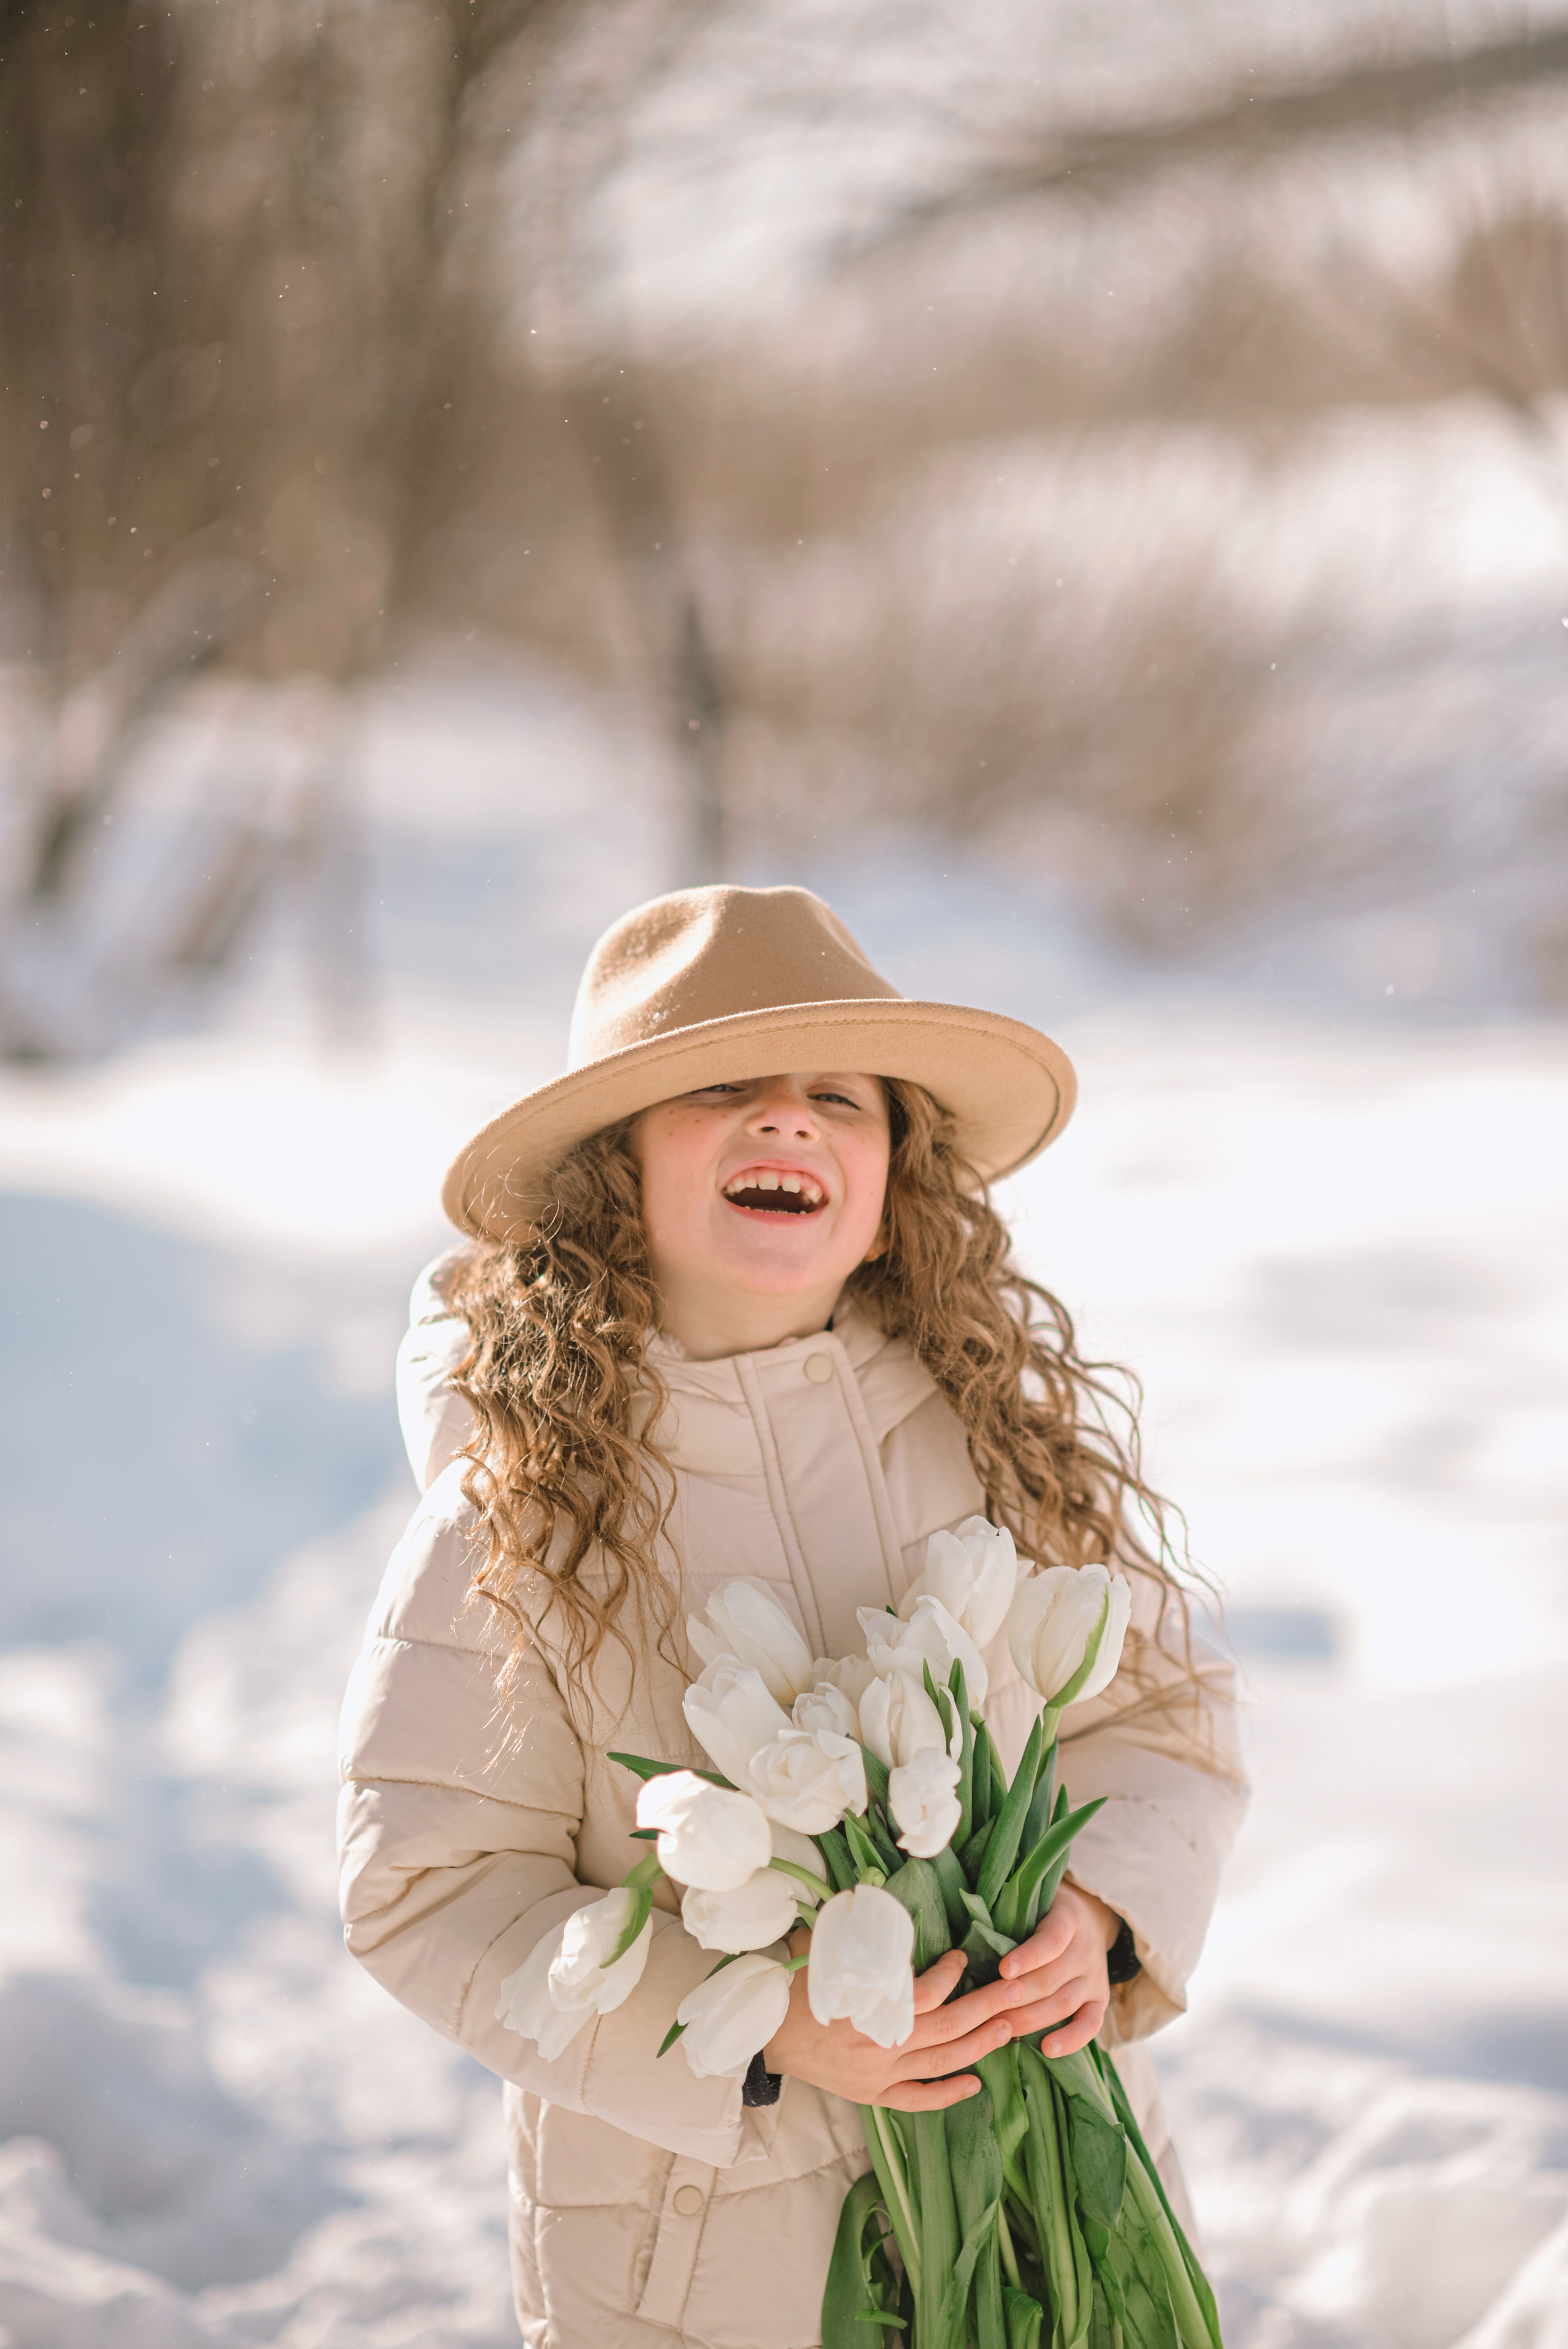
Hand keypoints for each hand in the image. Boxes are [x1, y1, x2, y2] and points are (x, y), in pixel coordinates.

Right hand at [764, 1938, 1015, 2112]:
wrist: (767, 2035)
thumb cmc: (797, 1987)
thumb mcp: (824, 1952)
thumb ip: (857, 1932)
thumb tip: (878, 1895)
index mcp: (870, 2007)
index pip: (927, 1992)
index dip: (951, 1974)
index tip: (964, 1958)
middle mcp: (881, 2044)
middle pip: (948, 2027)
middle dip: (987, 2008)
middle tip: (1018, 1992)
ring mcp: (880, 2075)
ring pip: (942, 2063)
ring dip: (979, 2045)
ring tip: (1009, 2028)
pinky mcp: (873, 2096)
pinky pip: (919, 2100)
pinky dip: (948, 2094)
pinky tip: (975, 2082)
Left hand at [995, 1881, 1119, 2056]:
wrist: (1090, 1919)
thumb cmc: (1044, 1911)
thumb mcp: (1033, 1902)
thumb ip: (1010, 1915)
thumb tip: (968, 1938)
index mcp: (1068, 1919)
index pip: (1052, 1939)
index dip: (1029, 1956)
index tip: (1003, 1969)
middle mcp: (1086, 1949)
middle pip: (1051, 1979)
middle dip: (1016, 1996)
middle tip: (985, 2010)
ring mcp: (1094, 1977)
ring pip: (1064, 2003)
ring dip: (1031, 2018)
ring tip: (1001, 2028)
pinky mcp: (1100, 2001)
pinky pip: (1090, 2024)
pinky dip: (1072, 2039)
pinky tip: (1048, 2049)